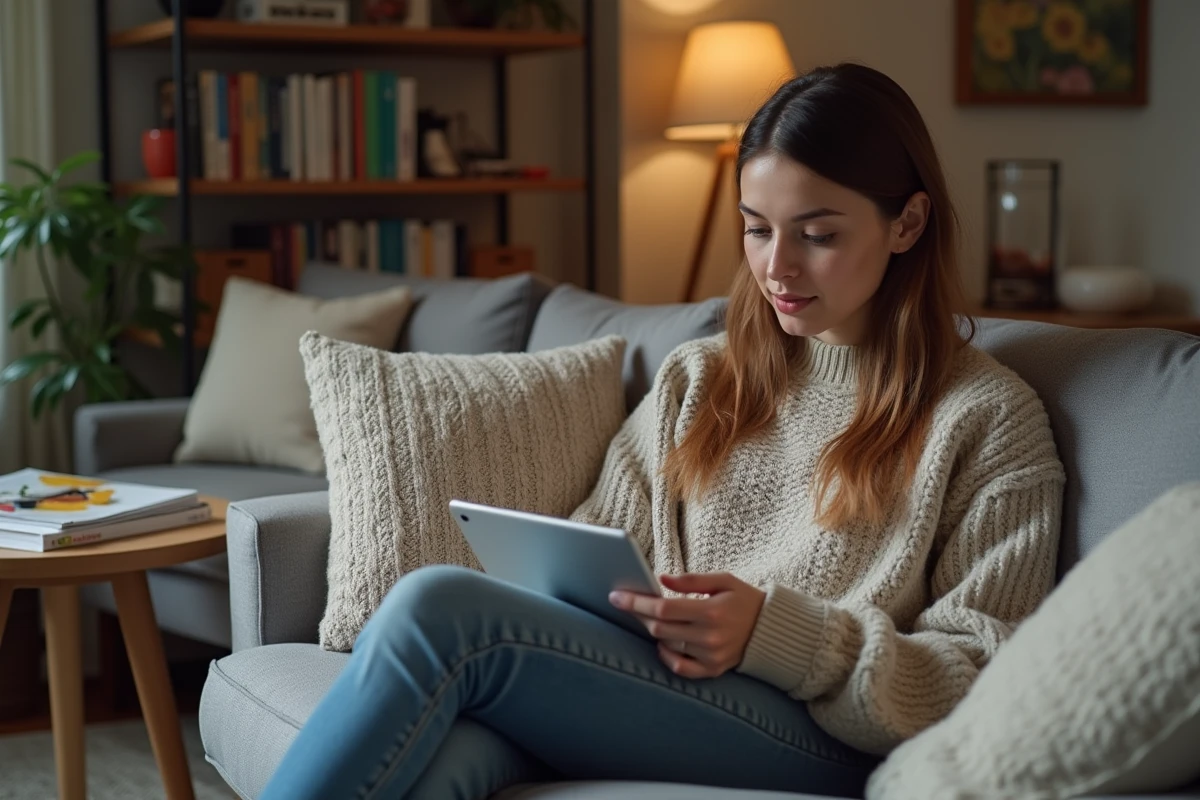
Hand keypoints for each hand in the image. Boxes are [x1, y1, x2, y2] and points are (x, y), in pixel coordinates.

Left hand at [609, 572, 766, 678]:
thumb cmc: (744, 599)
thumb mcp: (723, 580)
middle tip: (626, 603)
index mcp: (711, 611)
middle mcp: (709, 637)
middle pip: (659, 628)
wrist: (771, 629)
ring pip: (666, 645)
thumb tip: (660, 579)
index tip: (616, 596)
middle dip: (638, 615)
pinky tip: (662, 644)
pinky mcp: (712, 670)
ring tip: (645, 618)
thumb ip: (691, 580)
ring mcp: (710, 657)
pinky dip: (667, 656)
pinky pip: (680, 668)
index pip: (662, 609)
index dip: (636, 602)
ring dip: (651, 631)